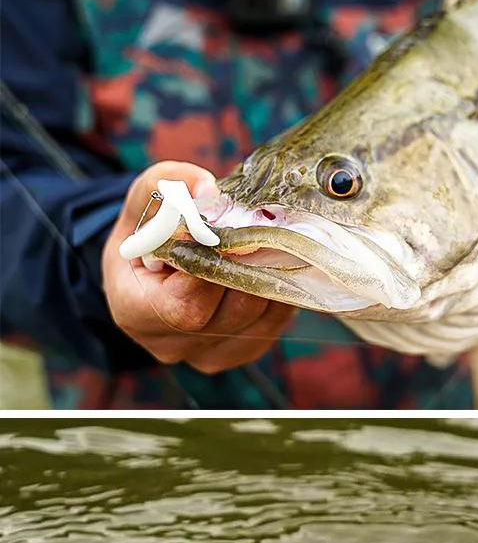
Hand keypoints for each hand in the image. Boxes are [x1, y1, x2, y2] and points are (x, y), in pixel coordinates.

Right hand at [101, 161, 294, 373]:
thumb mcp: (141, 202)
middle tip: (262, 234)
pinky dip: (277, 295)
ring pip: (255, 320)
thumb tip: (208, 187)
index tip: (230, 236)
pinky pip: (271, 327)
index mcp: (134, 313)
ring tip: (267, 246)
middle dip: (248, 269)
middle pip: (228, 314)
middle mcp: (170, 345)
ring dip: (268, 280)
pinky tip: (271, 267)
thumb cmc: (145, 236)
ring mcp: (206, 357)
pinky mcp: (238, 354)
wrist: (152, 273)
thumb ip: (166, 186)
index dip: (214, 269)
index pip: (186, 305)